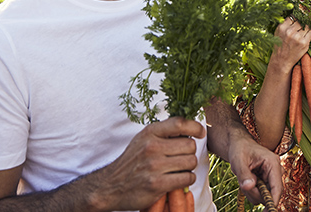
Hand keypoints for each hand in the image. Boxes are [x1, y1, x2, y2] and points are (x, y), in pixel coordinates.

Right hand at [89, 116, 204, 210]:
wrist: (110, 186)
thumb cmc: (133, 160)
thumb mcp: (144, 138)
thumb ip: (165, 131)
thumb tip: (191, 124)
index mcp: (150, 132)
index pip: (180, 123)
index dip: (195, 127)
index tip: (200, 133)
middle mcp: (152, 147)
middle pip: (190, 145)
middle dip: (189, 152)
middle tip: (181, 157)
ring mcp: (154, 166)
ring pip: (191, 162)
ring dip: (188, 167)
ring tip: (178, 168)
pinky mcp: (157, 184)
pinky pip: (187, 178)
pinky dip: (187, 179)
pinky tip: (178, 179)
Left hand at [226, 135, 282, 206]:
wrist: (240, 145)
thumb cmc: (240, 149)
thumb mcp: (238, 161)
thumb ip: (243, 174)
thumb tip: (249, 187)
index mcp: (272, 163)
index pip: (277, 188)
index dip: (273, 201)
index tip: (267, 211)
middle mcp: (276, 170)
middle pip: (271, 193)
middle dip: (256, 193)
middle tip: (243, 186)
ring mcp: (272, 176)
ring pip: (265, 195)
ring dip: (253, 192)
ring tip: (244, 180)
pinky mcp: (268, 180)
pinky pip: (262, 193)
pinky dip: (253, 191)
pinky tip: (248, 181)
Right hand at [271, 17, 310, 73]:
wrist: (282, 60)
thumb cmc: (280, 46)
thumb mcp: (278, 33)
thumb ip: (286, 24)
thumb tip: (296, 15)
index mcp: (282, 27)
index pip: (293, 17)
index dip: (296, 19)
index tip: (298, 21)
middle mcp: (289, 31)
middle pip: (300, 21)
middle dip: (302, 23)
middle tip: (301, 28)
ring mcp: (297, 37)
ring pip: (307, 26)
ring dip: (306, 28)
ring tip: (303, 33)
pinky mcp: (304, 43)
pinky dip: (310, 34)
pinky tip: (306, 37)